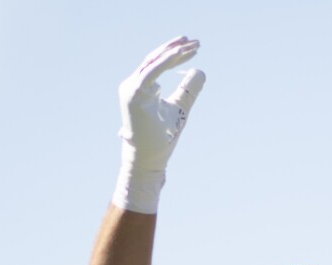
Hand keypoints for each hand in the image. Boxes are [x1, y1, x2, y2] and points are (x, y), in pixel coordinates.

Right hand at [114, 36, 205, 211]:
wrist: (149, 157)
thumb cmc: (162, 136)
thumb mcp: (181, 107)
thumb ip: (188, 90)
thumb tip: (200, 71)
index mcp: (142, 86)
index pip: (158, 64)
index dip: (175, 55)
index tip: (193, 48)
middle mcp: (133, 84)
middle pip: (155, 60)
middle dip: (175, 49)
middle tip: (195, 41)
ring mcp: (131, 88)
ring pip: (153, 63)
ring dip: (172, 53)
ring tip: (190, 46)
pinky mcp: (133, 94)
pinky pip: (150, 73)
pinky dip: (164, 63)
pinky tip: (178, 55)